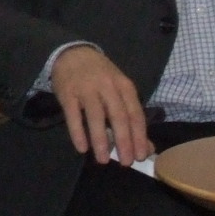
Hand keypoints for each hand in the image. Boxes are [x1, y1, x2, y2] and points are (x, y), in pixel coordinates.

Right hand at [51, 46, 153, 165]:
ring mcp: (86, 89)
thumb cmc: (101, 76)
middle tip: (126, 162)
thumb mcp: (120, 90)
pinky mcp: (68, 93)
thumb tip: (146, 148)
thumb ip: (132, 117)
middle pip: (119, 116)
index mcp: (124, 86)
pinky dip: (77, 133)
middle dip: (124, 141)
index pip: (135, 114)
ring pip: (96, 117)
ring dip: (100, 140)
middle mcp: (108, 87)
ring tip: (102, 160)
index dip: (139, 136)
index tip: (141, 156)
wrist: (73, 53)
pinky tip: (82, 148)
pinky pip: (73, 116)